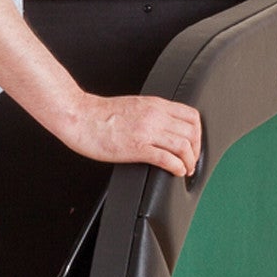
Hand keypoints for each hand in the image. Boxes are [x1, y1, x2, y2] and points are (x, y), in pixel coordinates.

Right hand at [60, 93, 202, 176]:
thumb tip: (163, 128)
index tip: (193, 145)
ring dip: (189, 161)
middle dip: (196, 150)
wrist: (79, 116)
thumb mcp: (134, 107)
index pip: (191, 116)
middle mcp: (155, 116)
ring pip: (184, 146)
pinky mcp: (137, 147)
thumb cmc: (99, 114)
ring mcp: (147, 131)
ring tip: (184, 170)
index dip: (198, 134)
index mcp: (155, 105)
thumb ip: (151, 114)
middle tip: (190, 161)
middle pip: (192, 132)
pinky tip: (175, 172)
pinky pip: (167, 158)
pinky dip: (176, 167)